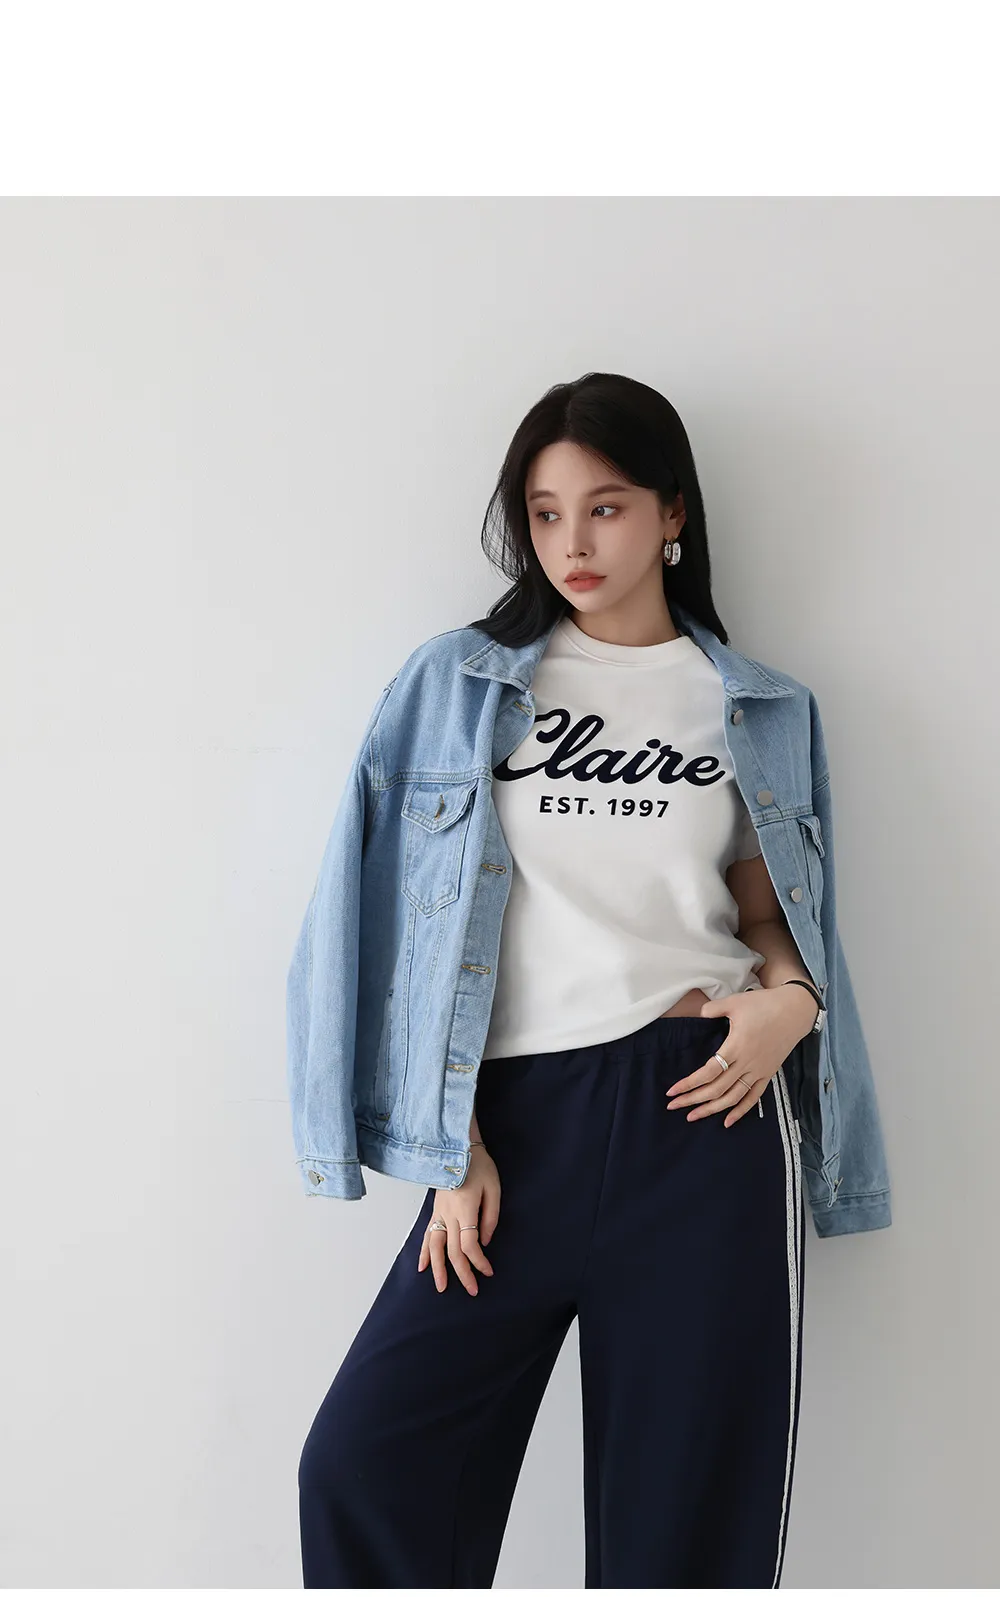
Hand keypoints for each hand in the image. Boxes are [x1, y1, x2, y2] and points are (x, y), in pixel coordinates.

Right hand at [417, 1144, 500, 1294]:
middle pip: (451, 1250)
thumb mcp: (494, 1188)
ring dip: (438, 1269)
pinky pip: (427, 1234)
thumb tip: (485, 1242)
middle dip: (462, 1273)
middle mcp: (448, 1213)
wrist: (458, 1147)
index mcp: (464, 1208)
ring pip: (434, 1246)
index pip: (468, 1244)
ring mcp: (438, 1212)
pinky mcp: (435, 1210)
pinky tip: (422, 1266)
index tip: (488, 1272)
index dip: (478, 1261)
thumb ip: (490, 1217)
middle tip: (472, 1290)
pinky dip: (424, 1252)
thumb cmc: (479, 1166)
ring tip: (441, 1287)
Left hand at [665, 984, 818, 1126]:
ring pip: (733, 1097)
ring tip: (693, 1116)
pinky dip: (740, 1111)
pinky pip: (754, 1098)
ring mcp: (759, 1071)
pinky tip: (727, 1121)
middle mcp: (747, 1063)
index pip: (709, 1072)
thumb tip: (701, 1014)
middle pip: (717, 1089)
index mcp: (736, 1046)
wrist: (795, 1011)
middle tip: (673, 1106)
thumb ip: (714, 1009)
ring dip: (712, 1109)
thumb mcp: (735, 1002)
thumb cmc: (764, 1004)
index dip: (689, 1083)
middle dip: (693, 1099)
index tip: (672, 1091)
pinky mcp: (768, 1074)